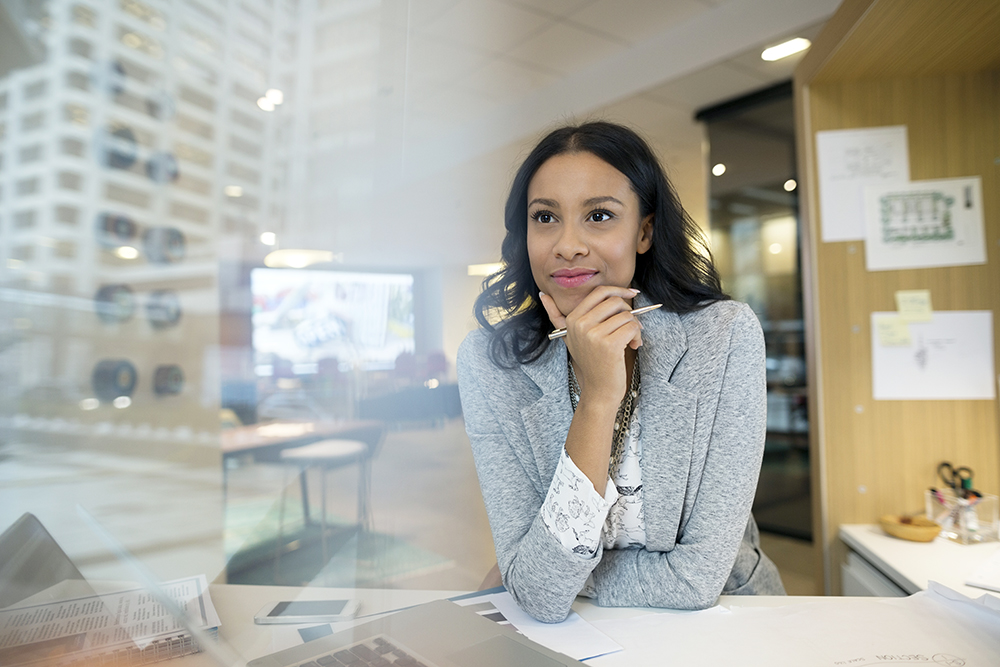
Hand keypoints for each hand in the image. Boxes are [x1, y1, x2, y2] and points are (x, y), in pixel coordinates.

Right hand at [538, 286, 641, 406]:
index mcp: (572, 319)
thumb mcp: (570, 337)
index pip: (600, 292)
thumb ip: (555, 315)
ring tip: (631, 339)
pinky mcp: (609, 345)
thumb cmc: (589, 361)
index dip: (619, 291)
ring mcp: (594, 335)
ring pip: (627, 315)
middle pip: (615, 301)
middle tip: (631, 326)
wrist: (598, 390)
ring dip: (635, 327)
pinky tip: (633, 346)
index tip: (631, 294)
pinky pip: (632, 327)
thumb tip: (542, 293)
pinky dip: (637, 335)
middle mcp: (580, 324)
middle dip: (629, 312)